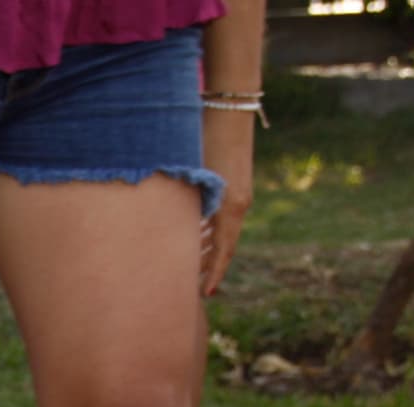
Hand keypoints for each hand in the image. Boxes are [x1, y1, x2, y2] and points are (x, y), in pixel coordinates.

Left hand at [200, 108, 256, 295]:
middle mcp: (238, 203)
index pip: (224, 251)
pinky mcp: (236, 183)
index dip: (213, 274)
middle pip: (223, 245)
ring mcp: (239, 193)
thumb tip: (174, 237)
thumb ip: (186, 209)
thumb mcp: (193, 179)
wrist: (228, 106)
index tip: (204, 294)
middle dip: (207, 267)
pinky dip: (209, 229)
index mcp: (230, 206)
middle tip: (191, 288)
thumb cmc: (204, 138)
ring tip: (189, 268)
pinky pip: (223, 215)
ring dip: (207, 248)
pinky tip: (195, 237)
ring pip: (223, 230)